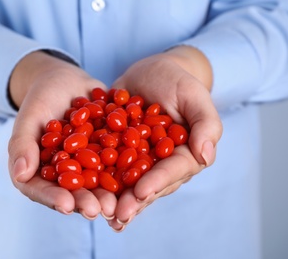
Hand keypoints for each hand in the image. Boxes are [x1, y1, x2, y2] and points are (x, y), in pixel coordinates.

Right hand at [7, 51, 116, 219]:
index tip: (66, 205)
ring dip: (109, 194)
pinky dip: (128, 169)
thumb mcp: (29, 117)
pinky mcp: (108, 154)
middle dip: (86, 202)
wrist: (67, 81)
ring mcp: (89, 166)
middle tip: (99, 210)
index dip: (53, 199)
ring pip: (98, 183)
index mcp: (40, 171)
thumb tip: (20, 175)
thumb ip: (22, 145)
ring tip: (119, 202)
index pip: (42, 190)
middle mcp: (66, 173)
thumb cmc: (41, 98)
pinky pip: (118, 163)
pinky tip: (139, 175)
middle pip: (73, 192)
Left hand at [107, 46, 222, 230]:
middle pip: (149, 185)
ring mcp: (138, 161)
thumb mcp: (193, 95)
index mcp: (184, 154)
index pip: (172, 171)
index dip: (157, 183)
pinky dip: (97, 181)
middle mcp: (161, 164)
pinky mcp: (117, 153)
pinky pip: (107, 168)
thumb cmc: (176, 81)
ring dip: (114, 200)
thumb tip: (206, 156)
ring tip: (101, 214)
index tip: (140, 192)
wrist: (150, 73)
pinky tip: (84, 195)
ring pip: (127, 184)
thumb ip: (205, 124)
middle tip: (118, 215)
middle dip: (133, 201)